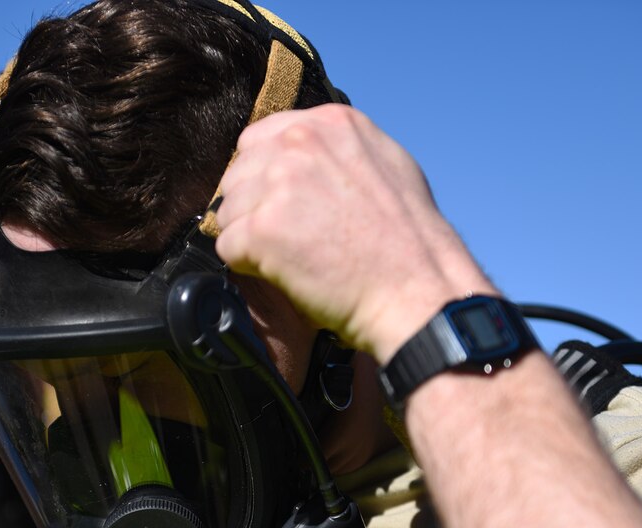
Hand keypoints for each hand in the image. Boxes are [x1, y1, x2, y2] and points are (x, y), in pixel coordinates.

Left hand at [215, 104, 494, 359]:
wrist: (416, 290)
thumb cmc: (408, 242)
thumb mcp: (386, 165)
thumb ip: (338, 150)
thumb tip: (301, 154)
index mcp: (330, 123)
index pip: (259, 139)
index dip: (263, 176)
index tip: (280, 204)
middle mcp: (301, 144)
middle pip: (238, 174)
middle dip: (252, 208)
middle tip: (285, 239)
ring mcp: (279, 184)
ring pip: (227, 211)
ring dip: (248, 238)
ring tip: (287, 258)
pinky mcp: (263, 229)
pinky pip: (226, 246)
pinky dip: (247, 266)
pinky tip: (282, 272)